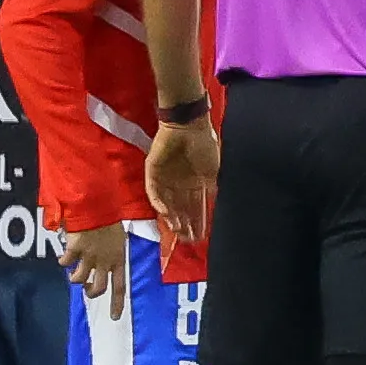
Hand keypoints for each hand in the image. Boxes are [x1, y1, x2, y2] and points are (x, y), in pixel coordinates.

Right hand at [59, 225, 126, 312]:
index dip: (117, 302)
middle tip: (87, 288)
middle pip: (98, 288)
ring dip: (75, 277)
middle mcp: (105, 261)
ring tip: (74, 271)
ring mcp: (89, 257)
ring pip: (79, 279)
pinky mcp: (74, 250)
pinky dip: (63, 261)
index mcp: (118, 258)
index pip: (120, 285)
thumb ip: (112, 250)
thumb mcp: (118, 237)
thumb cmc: (109, 220)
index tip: (115, 317)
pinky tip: (64, 256)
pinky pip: (65, 263)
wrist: (97, 207)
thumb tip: (108, 258)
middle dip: (91, 292)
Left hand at [145, 122, 218, 247]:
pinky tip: (165, 212)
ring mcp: (165, 178)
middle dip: (185, 224)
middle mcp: (179, 183)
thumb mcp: (213, 169)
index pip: (195, 207)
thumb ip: (211, 187)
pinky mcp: (152, 171)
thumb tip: (213, 203)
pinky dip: (158, 202)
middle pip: (181, 209)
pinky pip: (153, 191)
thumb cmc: (204, 145)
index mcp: (194, 182)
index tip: (201, 236)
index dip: (198, 221)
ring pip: (167, 203)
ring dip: (171, 217)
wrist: (188, 125)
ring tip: (177, 230)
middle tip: (187, 239)